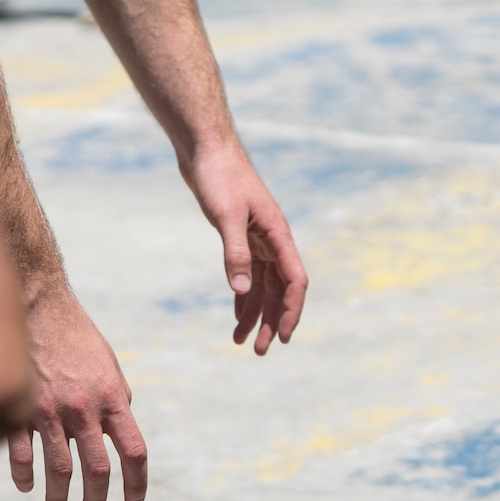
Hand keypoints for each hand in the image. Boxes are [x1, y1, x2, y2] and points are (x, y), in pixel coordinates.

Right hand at [9, 290, 146, 500]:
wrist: (38, 305)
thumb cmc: (76, 336)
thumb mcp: (107, 364)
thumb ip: (115, 398)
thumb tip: (118, 430)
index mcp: (111, 397)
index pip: (133, 451)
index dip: (137, 483)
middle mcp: (83, 407)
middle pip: (97, 471)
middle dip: (96, 500)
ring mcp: (49, 410)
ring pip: (58, 472)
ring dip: (59, 498)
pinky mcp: (19, 409)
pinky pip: (22, 456)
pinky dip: (25, 477)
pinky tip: (27, 486)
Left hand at [182, 140, 307, 354]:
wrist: (205, 150)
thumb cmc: (219, 176)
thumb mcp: (225, 216)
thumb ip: (235, 253)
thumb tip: (243, 292)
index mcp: (277, 234)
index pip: (294, 280)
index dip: (290, 310)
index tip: (282, 337)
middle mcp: (272, 239)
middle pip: (279, 289)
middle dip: (271, 320)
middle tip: (259, 350)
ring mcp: (257, 238)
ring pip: (263, 285)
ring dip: (255, 313)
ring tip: (242, 342)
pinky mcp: (241, 236)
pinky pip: (248, 274)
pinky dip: (243, 296)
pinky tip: (235, 315)